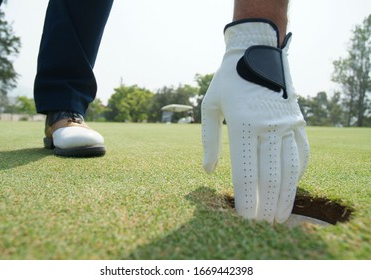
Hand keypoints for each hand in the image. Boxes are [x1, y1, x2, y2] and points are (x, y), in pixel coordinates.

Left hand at [201, 20, 309, 223]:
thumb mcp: (210, 106)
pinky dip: (298, 174)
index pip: (246, 174)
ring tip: (280, 217)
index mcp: (243, 124)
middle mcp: (269, 126)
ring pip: (291, 170)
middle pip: (271, 178)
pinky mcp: (298, 121)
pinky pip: (302, 153)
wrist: (256, 51)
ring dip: (286, 197)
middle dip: (266, 206)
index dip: (246, 201)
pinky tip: (292, 187)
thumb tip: (209, 172)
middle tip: (261, 227)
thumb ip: (209, 141)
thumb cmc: (227, 80)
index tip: (243, 219)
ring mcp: (288, 124)